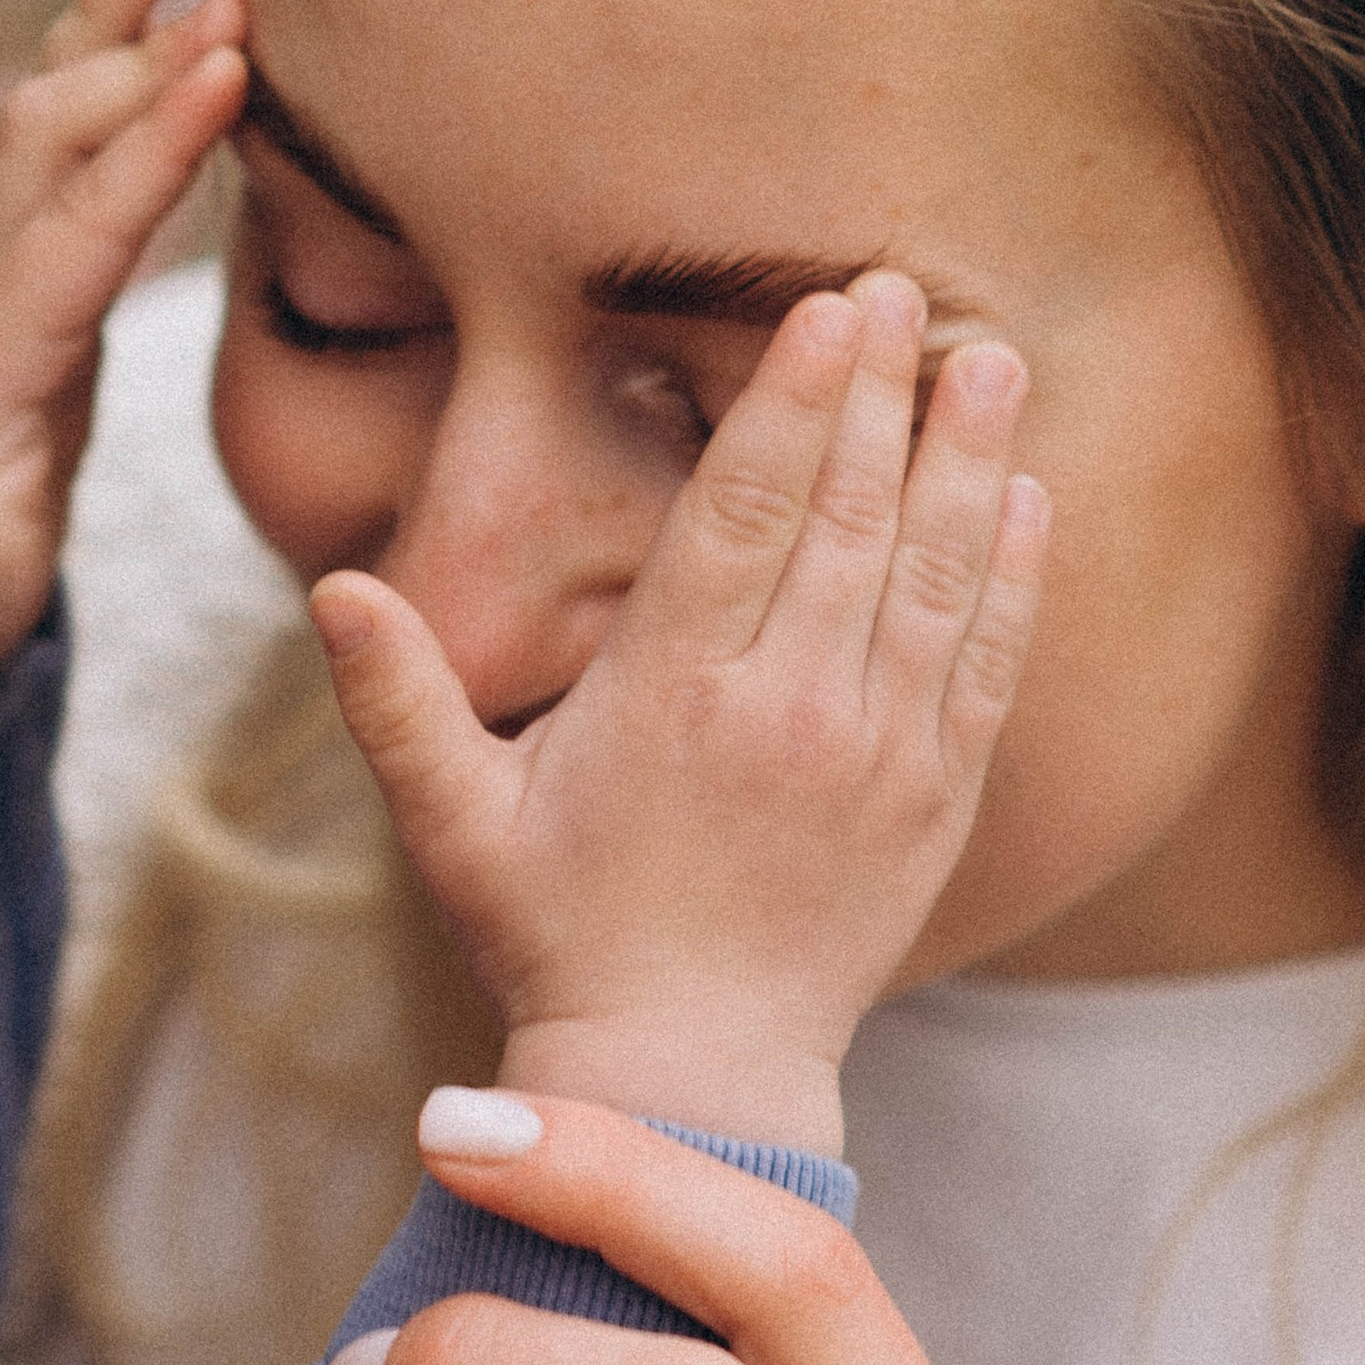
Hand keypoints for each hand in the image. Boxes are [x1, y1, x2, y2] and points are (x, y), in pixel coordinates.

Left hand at [0, 0, 245, 711]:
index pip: (74, 231)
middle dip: (137, 66)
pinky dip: (90, 60)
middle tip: (242, 1)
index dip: (149, 149)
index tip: (223, 66)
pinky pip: (49, 140)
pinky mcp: (4, 265)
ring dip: (102, 34)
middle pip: (51, 143)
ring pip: (38, 120)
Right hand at [309, 280, 1043, 1151]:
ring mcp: (878, 756)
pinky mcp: (937, 802)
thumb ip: (397, 700)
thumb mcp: (453, 824)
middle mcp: (790, 712)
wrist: (687, 1077)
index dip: (793, 400)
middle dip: (882, 393)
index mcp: (674, 695)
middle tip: (901, 286)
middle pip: (852, 518)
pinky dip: (1015, 576)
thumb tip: (336, 587)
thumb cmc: (554, 934)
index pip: (746, 511)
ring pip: (938, 574)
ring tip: (990, 360)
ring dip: (971, 460)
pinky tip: (1028, 498)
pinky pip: (990, 664)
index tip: (826, 307)